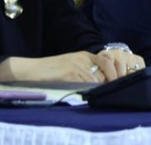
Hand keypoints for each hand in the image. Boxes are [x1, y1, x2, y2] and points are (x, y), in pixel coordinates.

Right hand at [0, 49, 145, 83]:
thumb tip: (100, 84)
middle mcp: (82, 59)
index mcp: (84, 56)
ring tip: (100, 95)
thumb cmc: (49, 72)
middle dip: (111, 82)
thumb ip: (85, 72)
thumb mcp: (70, 67)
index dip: (117, 72)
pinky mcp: (69, 74)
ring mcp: (76, 66)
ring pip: (97, 79)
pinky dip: (88, 91)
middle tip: (114, 91)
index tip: (122, 82)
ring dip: (99, 88)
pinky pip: (85, 84)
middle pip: (107, 70)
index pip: (109, 61)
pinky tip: (87, 95)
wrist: (28, 70)